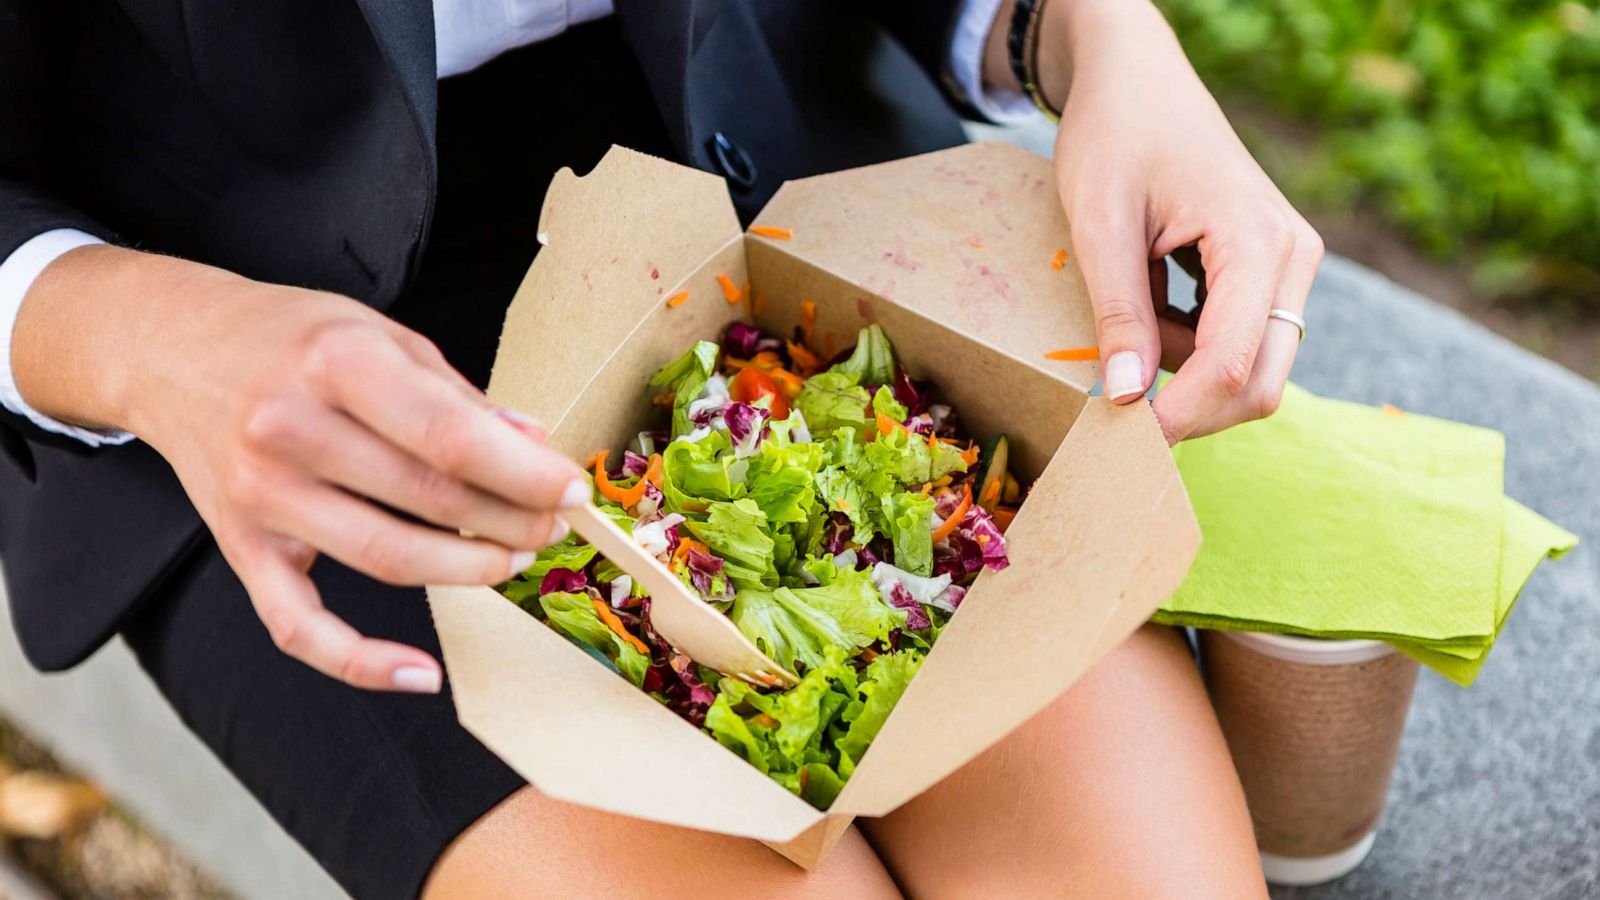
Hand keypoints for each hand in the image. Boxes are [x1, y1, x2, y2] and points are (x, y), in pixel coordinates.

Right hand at [14, 248, 585, 691]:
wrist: (171, 348)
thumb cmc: (290, 336)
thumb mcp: (379, 333)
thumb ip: (457, 394)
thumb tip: (533, 444)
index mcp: (337, 364)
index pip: (451, 437)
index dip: (525, 474)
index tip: (572, 490)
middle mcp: (291, 431)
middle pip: (430, 499)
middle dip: (512, 521)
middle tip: (552, 525)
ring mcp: (263, 497)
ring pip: (388, 560)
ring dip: (468, 570)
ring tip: (511, 558)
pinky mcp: (243, 548)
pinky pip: (300, 627)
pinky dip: (362, 661)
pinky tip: (422, 672)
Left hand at [990, 0, 1322, 442]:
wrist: (1138, 80)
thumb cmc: (1116, 135)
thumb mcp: (1100, 223)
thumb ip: (1117, 314)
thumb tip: (1126, 400)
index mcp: (1259, 244)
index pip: (1232, 366)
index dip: (1178, 416)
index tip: (1120, 441)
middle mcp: (1292, 259)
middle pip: (1259, 384)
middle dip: (1191, 412)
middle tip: (1118, 418)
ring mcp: (1287, 265)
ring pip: (1249, 367)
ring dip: (1183, 371)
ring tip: (1126, 315)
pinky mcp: (1268, 272)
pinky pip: (1237, 339)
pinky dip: (1188, 346)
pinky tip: (1149, 302)